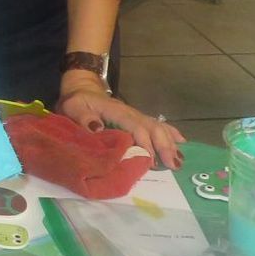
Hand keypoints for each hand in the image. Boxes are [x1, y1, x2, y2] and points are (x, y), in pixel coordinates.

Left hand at [55, 71, 184, 169]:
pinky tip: (182, 144)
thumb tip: (98, 128)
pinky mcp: (137, 119)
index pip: (134, 126)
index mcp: (115, 111)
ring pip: (158, 127)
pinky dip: (171, 133)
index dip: (144, 143)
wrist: (81, 90)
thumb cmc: (76, 102)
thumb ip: (83, 118)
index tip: (151, 161)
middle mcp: (130, 113)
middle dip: (164, 146)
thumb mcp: (72, 108)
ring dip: (169, 143)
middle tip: (172, 166)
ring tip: (178, 161)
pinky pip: (158, 125)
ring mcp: (135, 115)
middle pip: (152, 127)